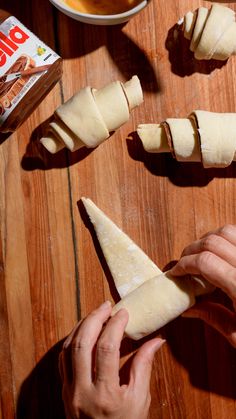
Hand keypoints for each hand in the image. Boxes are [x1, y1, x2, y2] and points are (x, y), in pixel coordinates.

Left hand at [59, 301, 164, 418]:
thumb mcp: (140, 400)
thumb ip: (144, 367)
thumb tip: (156, 340)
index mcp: (106, 395)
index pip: (106, 349)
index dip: (114, 325)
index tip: (123, 312)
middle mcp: (82, 391)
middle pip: (82, 343)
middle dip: (94, 318)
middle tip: (107, 306)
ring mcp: (69, 391)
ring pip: (68, 348)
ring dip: (81, 326)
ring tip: (96, 313)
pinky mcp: (64, 390)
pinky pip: (63, 358)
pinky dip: (72, 340)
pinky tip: (84, 331)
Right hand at [170, 224, 235, 346]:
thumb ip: (214, 317)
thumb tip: (188, 309)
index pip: (205, 262)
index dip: (184, 264)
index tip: (176, 273)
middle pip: (214, 241)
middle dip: (192, 249)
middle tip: (185, 263)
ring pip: (229, 231)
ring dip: (210, 239)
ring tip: (202, 255)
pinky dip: (228, 238)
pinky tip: (224, 253)